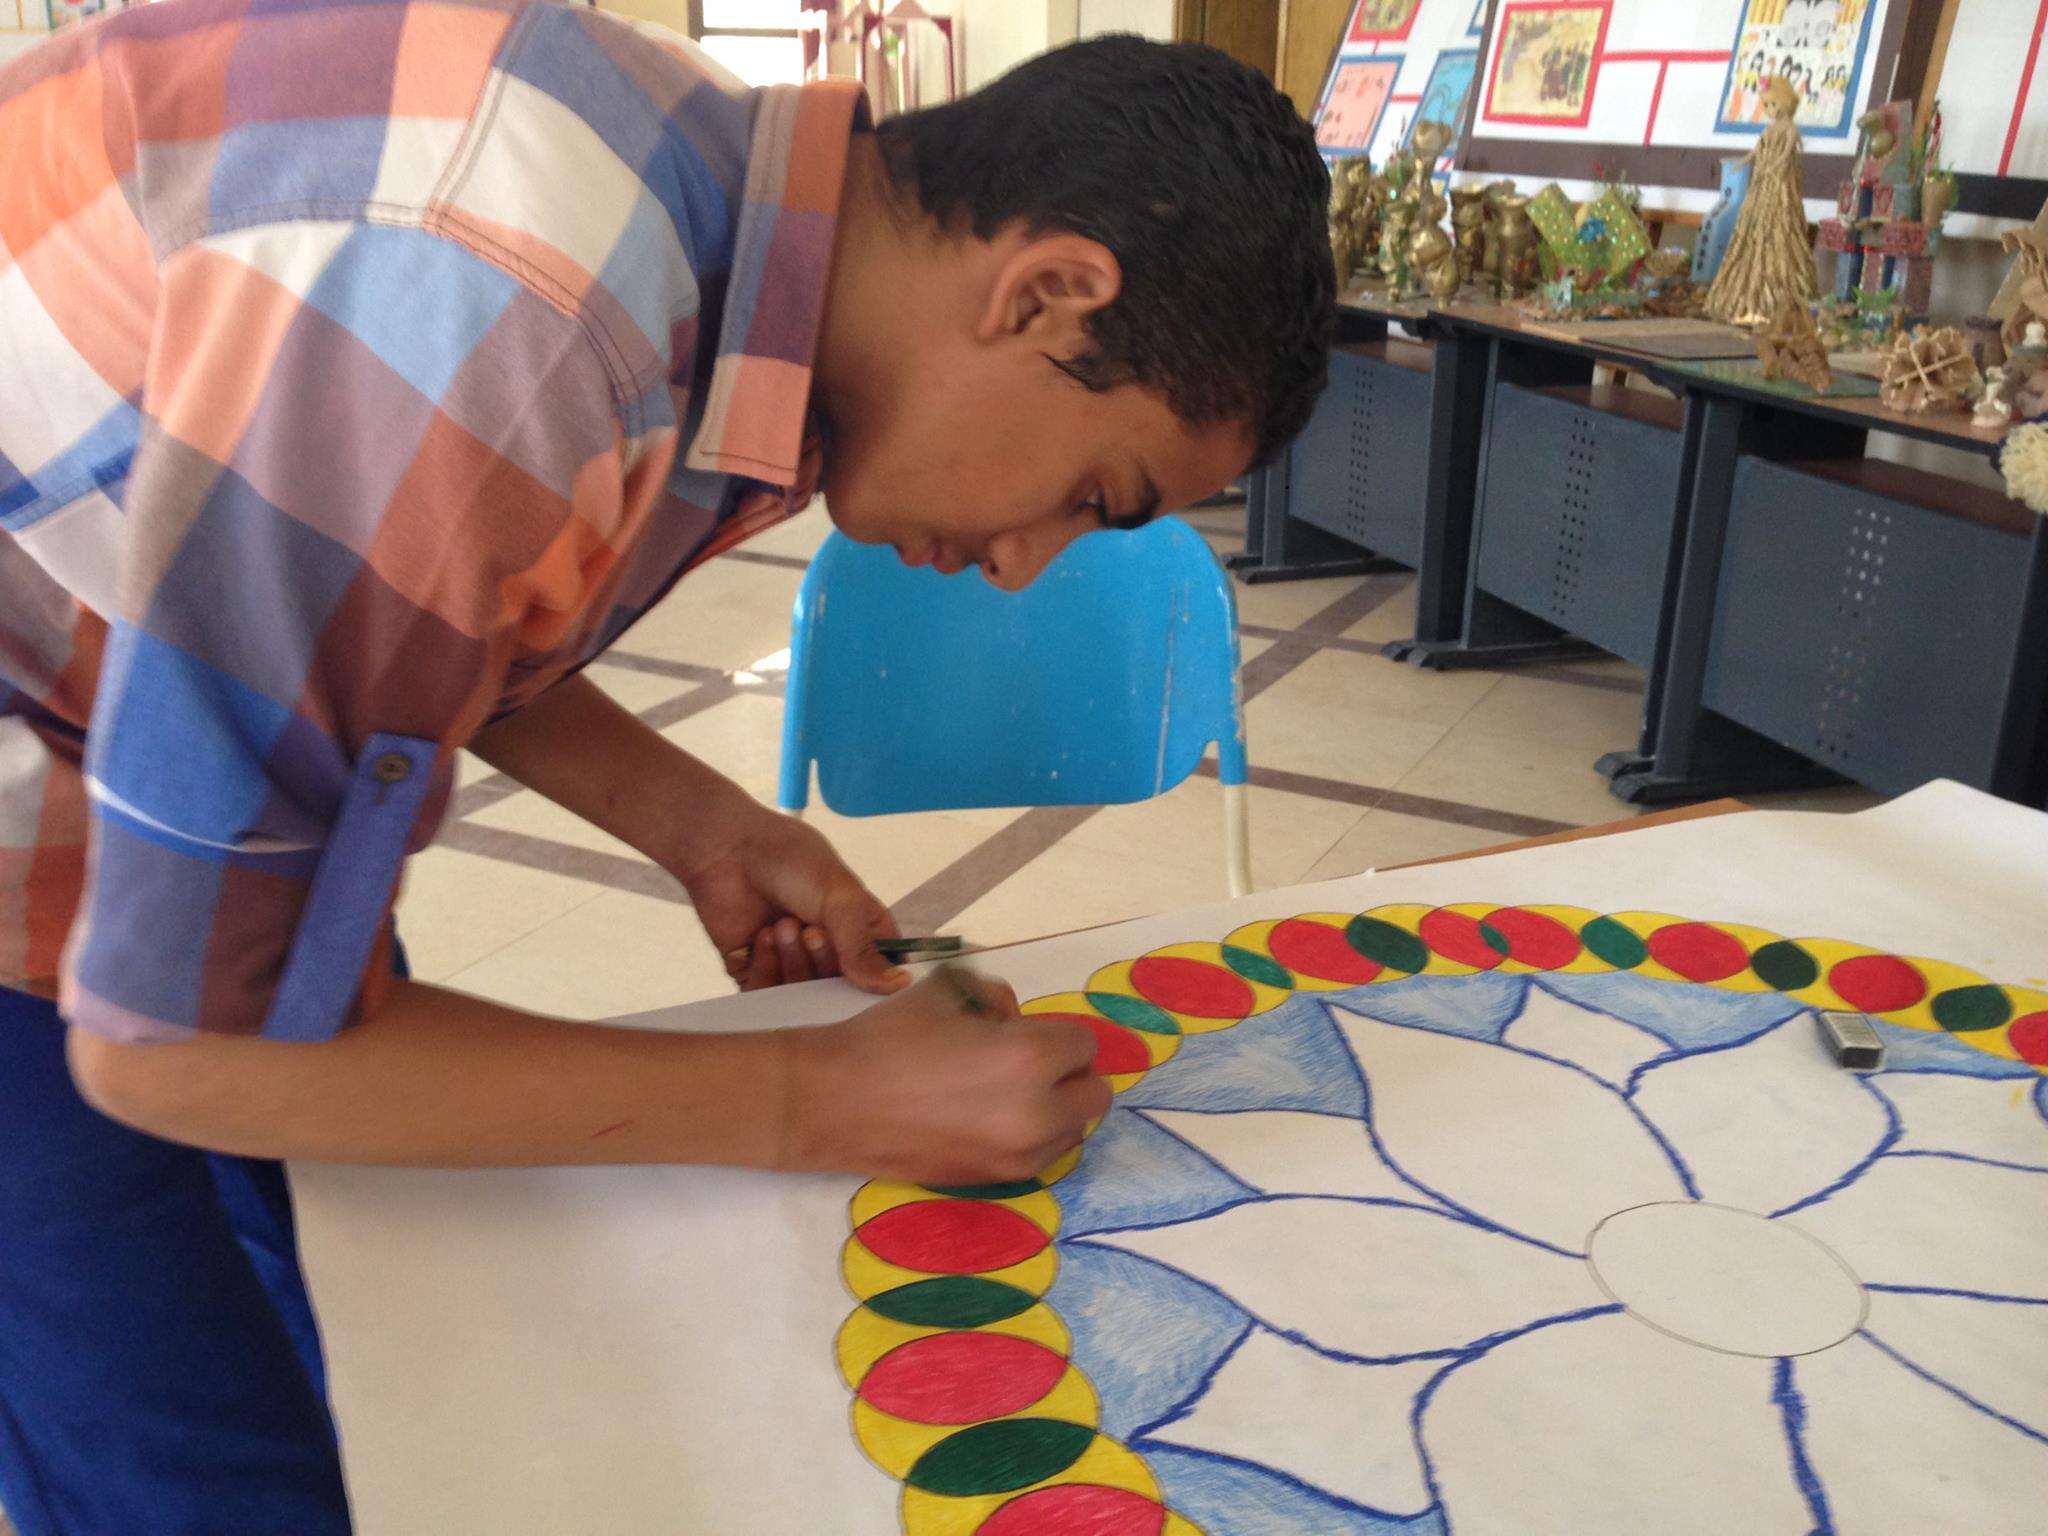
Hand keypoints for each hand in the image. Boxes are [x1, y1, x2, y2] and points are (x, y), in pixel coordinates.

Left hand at [674, 801, 907, 994]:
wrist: (726, 850)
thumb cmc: (789, 860)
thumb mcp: (840, 897)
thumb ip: (864, 946)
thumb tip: (898, 986)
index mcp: (861, 928)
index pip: (884, 971)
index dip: (877, 980)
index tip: (865, 976)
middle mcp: (830, 950)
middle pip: (841, 990)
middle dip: (825, 962)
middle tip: (812, 931)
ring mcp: (793, 963)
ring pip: (805, 995)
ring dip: (794, 961)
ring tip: (783, 925)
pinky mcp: (756, 973)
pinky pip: (768, 995)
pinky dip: (767, 969)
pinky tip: (763, 936)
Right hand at [775, 968, 1112, 1183]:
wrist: (834, 1102)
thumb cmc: (890, 1037)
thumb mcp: (950, 990)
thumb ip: (998, 998)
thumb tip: (1016, 1021)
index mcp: (1031, 1057)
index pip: (1084, 1044)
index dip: (1055, 1033)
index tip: (1023, 1032)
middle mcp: (1038, 1113)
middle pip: (1094, 1094)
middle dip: (1067, 1074)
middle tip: (1026, 1064)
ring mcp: (1018, 1155)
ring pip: (1074, 1131)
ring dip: (1055, 1109)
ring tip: (1006, 1094)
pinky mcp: (996, 1182)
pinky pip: (1041, 1157)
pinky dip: (1031, 1137)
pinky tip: (989, 1120)